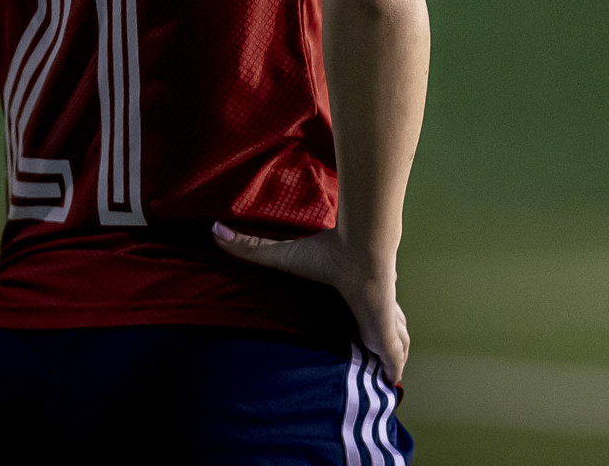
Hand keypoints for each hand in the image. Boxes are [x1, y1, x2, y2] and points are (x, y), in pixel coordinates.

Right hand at [213, 222, 408, 383]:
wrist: (361, 251)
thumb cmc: (327, 253)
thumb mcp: (284, 256)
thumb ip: (251, 247)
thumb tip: (213, 231)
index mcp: (354, 290)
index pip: (361, 303)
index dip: (361, 313)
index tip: (356, 326)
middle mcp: (373, 304)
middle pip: (383, 322)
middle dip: (381, 336)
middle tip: (372, 354)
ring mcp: (385, 319)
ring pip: (395, 338)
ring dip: (392, 350)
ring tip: (384, 367)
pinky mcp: (388, 333)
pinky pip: (395, 356)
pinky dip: (394, 366)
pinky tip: (391, 378)